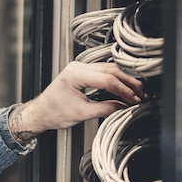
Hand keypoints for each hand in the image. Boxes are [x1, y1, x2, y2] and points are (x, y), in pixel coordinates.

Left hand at [9, 62, 143, 141]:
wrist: (40, 113)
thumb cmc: (53, 113)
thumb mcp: (82, 114)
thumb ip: (105, 109)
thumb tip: (124, 107)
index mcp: (75, 75)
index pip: (107, 79)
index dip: (123, 90)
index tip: (134, 100)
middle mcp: (77, 67)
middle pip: (111, 71)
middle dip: (128, 83)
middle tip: (141, 94)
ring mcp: (79, 67)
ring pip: (109, 69)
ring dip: (124, 80)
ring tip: (137, 92)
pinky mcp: (82, 72)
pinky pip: (103, 72)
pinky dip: (115, 79)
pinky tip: (124, 87)